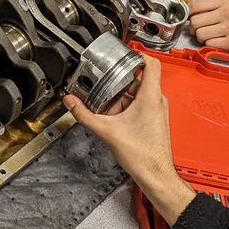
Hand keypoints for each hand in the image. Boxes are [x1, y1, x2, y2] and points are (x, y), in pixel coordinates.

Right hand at [65, 56, 195, 225]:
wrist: (155, 175)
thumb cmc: (143, 155)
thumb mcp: (107, 131)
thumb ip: (85, 115)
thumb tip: (71, 102)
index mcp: (151, 97)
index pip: (151, 63)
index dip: (137, 54)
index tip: (123, 54)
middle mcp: (157, 101)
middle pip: (139, 79)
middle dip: (119, 80)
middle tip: (104, 81)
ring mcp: (157, 111)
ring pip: (138, 93)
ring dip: (121, 96)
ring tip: (105, 101)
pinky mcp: (154, 120)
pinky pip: (139, 105)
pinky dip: (125, 107)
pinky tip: (113, 116)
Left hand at [189, 0, 228, 55]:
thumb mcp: (224, 9)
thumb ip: (206, 8)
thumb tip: (185, 12)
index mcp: (224, 2)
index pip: (194, 5)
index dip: (188, 14)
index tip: (190, 19)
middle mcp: (228, 13)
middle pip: (194, 21)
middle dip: (194, 29)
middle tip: (202, 31)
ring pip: (200, 34)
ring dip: (202, 39)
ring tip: (212, 37)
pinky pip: (208, 44)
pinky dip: (210, 46)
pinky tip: (219, 44)